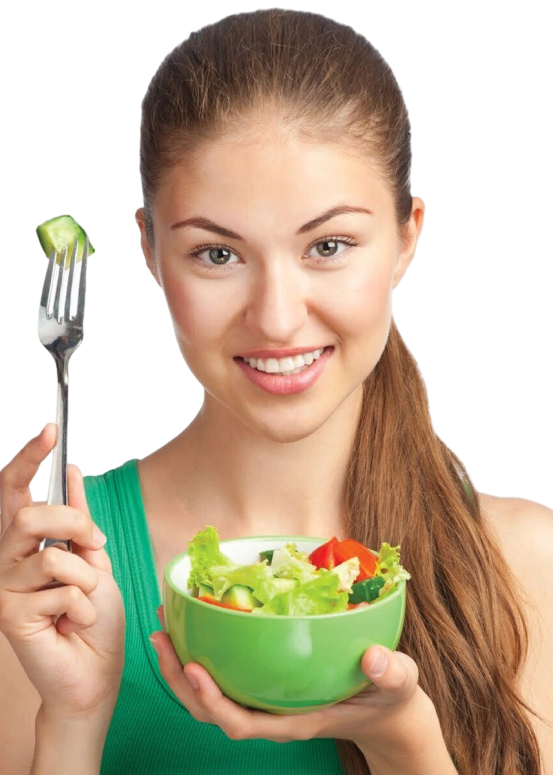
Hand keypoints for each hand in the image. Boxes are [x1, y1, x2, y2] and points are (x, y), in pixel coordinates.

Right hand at [0, 422, 125, 719]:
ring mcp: (4, 587)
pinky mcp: (9, 615)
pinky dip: (83, 606)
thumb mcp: (94, 556)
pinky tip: (75, 623)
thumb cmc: (95, 614)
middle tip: (96, 545)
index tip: (50, 429)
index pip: (14, 490)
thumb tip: (72, 471)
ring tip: (85, 599)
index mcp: (27, 540)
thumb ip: (79, 518)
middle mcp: (7, 558)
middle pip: (30, 514)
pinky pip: (58, 592)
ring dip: (85, 577)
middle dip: (75, 525)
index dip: (28, 457)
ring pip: (50, 555)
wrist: (96, 668)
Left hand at [151, 604, 436, 751]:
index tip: (194, 668)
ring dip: (182, 664)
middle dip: (179, 677)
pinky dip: (206, 652)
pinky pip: (227, 675)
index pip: (243, 723)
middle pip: (211, 710)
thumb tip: (375, 657)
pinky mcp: (268, 684)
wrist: (388, 712)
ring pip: (211, 694)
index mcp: (295, 721)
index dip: (213, 701)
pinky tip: (199, 623)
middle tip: (160, 634)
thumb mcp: (399, 685)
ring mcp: (268, 701)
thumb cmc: (389, 698)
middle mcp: (273, 714)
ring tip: (164, 625)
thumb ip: (391, 674)